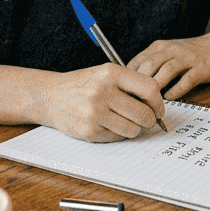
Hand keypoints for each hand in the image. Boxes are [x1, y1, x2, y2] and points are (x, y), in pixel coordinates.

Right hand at [37, 63, 165, 142]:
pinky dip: (118, 134)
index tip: (158, 109)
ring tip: (126, 121)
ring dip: (134, 129)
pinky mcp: (89, 131)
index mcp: (110, 73)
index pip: (149, 88)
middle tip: (147, 120)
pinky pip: (117, 137)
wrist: (51, 96)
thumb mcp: (105, 73)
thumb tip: (158, 105)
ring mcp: (95, 113)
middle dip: (150, 120)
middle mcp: (102, 91)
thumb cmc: (84, 85)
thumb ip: (131, 84)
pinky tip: (109, 125)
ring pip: (133, 129)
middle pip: (143, 113)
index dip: (158, 102)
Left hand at [127, 36, 209, 99]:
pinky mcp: (200, 69)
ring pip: (168, 70)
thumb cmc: (188, 54)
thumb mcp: (166, 53)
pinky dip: (177, 90)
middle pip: (150, 64)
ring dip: (157, 86)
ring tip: (150, 101)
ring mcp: (187, 58)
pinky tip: (170, 98)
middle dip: (140, 83)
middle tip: (134, 100)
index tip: (124, 92)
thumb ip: (150, 64)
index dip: (128, 77)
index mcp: (159, 47)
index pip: (138, 60)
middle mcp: (172, 50)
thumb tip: (130, 84)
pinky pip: (187, 80)